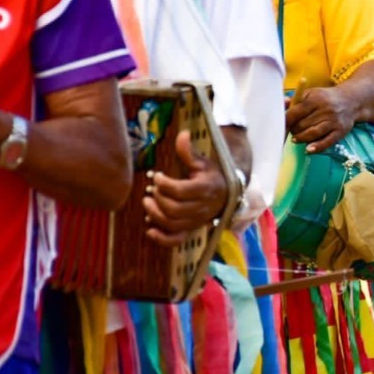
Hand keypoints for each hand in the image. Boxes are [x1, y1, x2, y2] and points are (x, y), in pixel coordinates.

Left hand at [144, 131, 226, 245]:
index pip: (180, 191)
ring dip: (155, 215)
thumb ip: (188, 151)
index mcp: (205, 189)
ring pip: (172, 224)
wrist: (226, 194)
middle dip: (159, 198)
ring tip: (147, 202)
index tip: (158, 176)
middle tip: (152, 189)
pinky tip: (149, 230)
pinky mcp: (191, 229)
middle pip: (174, 209)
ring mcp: (196, 221)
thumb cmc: (210, 176)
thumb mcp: (201, 162)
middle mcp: (202, 208)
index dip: (164, 184)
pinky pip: (176, 240)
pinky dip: (162, 239)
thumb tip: (182, 134)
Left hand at [286, 86, 353, 153]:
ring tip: (296, 139)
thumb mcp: (311, 93)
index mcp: (316, 99)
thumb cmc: (325, 98)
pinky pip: (327, 141)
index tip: (280, 125)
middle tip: (291, 131)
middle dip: (294, 130)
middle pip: (303, 124)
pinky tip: (308, 149)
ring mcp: (334, 121)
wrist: (350, 101)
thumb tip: (283, 107)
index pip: (296, 112)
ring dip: (301, 138)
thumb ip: (296, 100)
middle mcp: (326, 109)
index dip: (286, 121)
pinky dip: (317, 147)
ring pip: (313, 133)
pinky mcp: (340, 131)